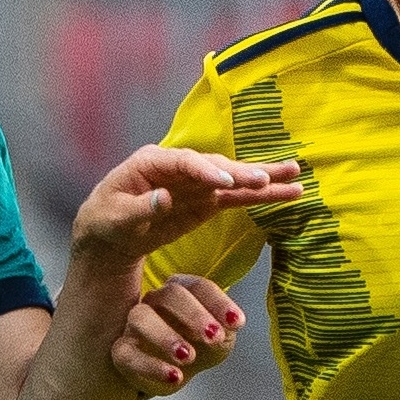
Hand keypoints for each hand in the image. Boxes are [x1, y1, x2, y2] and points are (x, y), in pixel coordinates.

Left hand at [68, 146, 303, 271]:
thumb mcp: (113, 220)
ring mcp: (195, 183)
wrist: (108, 237)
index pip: (184, 162)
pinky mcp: (206, 202)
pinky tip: (286, 193)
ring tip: (296, 177)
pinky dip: (260, 198)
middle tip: (268, 179)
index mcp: (151, 162)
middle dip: (242, 172)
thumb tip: (164, 198)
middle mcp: (179, 166)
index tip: (227, 183)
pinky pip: (236, 199)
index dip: (206, 172)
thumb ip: (139, 209)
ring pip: (232, 179)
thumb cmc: (104, 223)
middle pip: (215, 166)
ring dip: (263, 179)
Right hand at [96, 277, 241, 399]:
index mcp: (182, 290)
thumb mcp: (220, 337)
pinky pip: (127, 353)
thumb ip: (226, 327)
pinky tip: (175, 376)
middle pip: (170, 294)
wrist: (176, 374)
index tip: (237, 323)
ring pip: (141, 317)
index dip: (218, 303)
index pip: (198, 287)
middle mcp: (156, 300)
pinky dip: (150, 366)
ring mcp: (135, 324)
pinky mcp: (122, 350)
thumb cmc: (199, 347)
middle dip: (194, 315)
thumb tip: (230, 323)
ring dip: (166, 336)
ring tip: (188, 356)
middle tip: (214, 336)